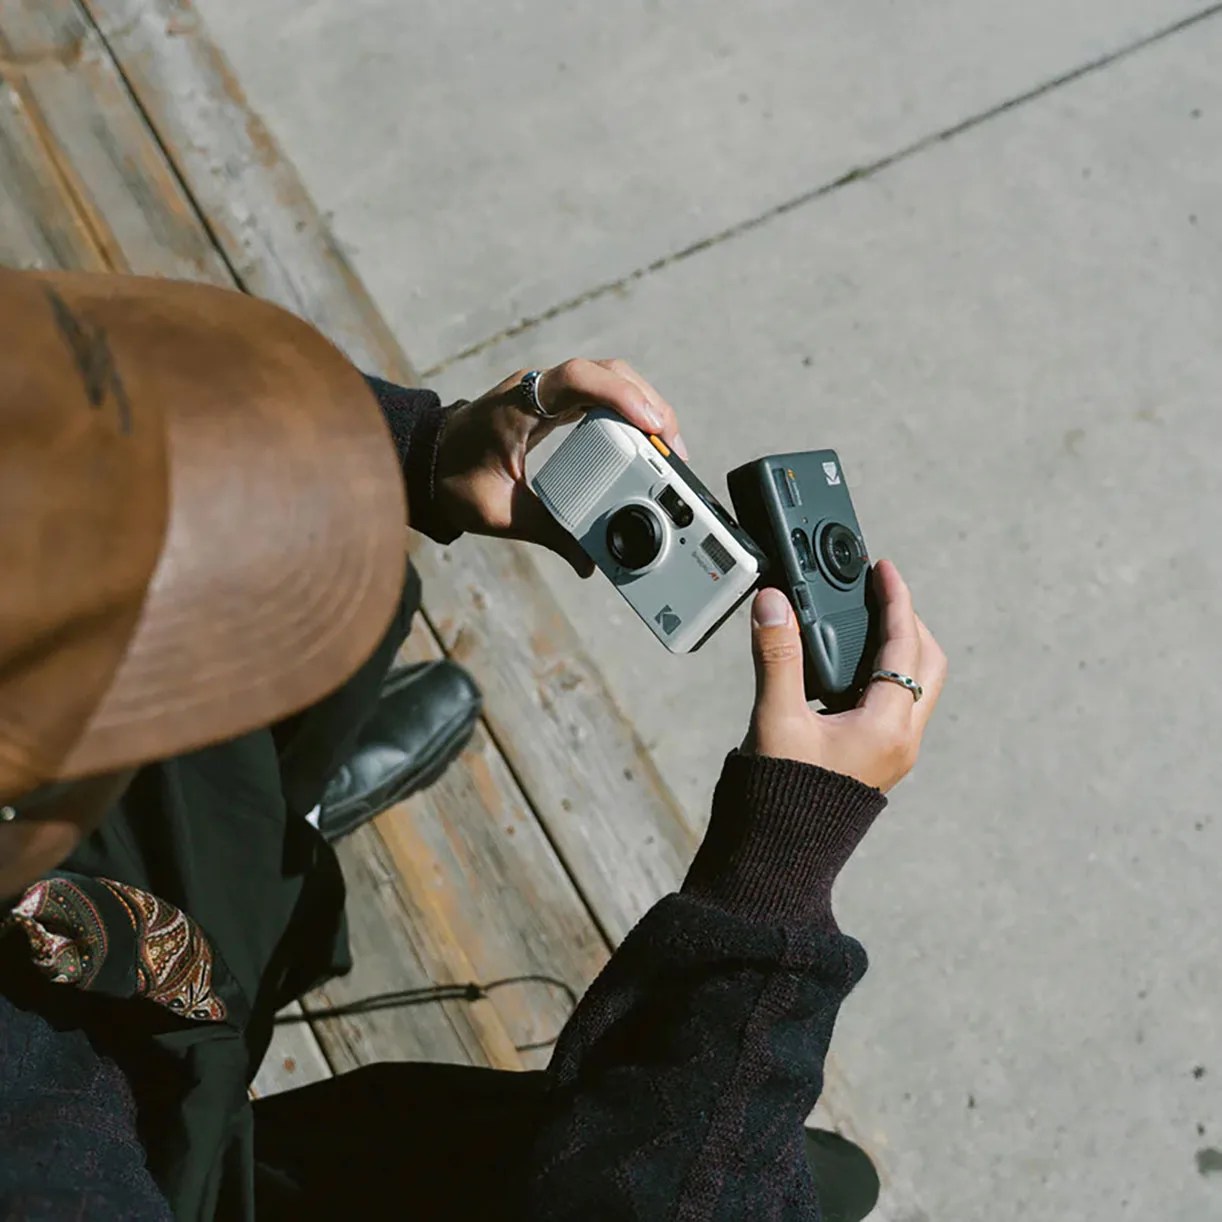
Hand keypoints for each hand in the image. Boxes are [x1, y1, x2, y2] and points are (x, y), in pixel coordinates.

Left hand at [433, 359, 684, 575]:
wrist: (428, 461)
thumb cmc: (455, 481)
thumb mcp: (500, 514)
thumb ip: (547, 533)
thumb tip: (589, 563)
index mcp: (519, 405)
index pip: (577, 379)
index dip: (620, 395)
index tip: (650, 424)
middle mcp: (537, 388)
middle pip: (607, 373)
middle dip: (649, 404)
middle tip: (673, 449)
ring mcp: (549, 392)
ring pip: (610, 380)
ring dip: (644, 407)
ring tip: (668, 449)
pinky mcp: (556, 403)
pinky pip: (602, 396)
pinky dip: (630, 413)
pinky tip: (646, 442)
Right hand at [742, 560, 946, 791]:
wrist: (781, 855)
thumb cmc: (782, 797)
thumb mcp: (776, 720)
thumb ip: (776, 656)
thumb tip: (774, 603)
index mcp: (887, 726)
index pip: (904, 644)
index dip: (896, 599)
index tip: (883, 568)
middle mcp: (901, 740)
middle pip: (927, 663)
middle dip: (907, 622)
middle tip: (878, 594)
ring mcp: (894, 754)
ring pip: (916, 686)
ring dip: (898, 648)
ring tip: (863, 624)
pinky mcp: (878, 762)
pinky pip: (897, 706)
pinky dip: (883, 675)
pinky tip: (848, 670)